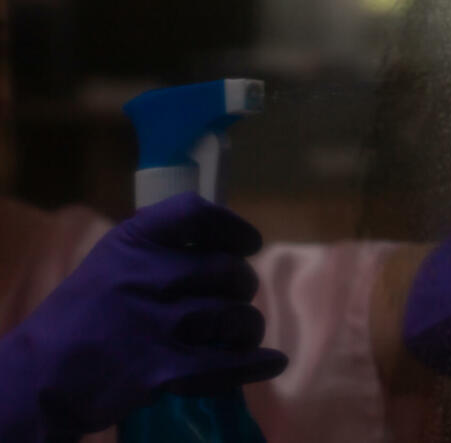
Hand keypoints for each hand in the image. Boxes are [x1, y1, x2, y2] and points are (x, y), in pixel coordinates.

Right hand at [0, 193, 286, 441]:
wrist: (35, 379)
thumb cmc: (77, 318)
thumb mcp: (109, 264)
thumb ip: (157, 249)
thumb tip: (221, 243)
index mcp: (132, 242)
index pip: (198, 213)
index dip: (233, 226)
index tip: (248, 243)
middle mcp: (147, 275)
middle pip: (229, 270)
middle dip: (241, 286)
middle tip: (233, 299)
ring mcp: (156, 323)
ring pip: (236, 316)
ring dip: (246, 327)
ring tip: (238, 334)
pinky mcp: (162, 369)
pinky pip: (228, 363)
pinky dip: (256, 363)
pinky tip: (273, 362)